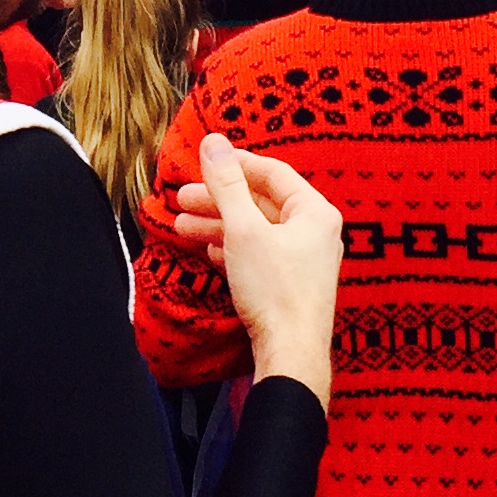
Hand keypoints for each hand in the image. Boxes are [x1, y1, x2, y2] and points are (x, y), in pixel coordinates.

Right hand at [171, 133, 339, 401]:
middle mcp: (314, 232)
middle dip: (219, 199)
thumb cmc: (275, 291)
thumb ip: (227, 185)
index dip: (235, 164)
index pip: (272, 172)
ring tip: (182, 224)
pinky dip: (232, 247)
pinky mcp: (290, 283)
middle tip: (183, 197)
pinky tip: (208, 248)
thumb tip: (213, 142)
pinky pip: (259, 254)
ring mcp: (304, 259)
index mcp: (314, 212)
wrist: (290, 354)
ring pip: (256, 229)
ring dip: (219, 224)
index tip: (204, 161)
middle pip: (261, 202)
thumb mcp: (243, 230)